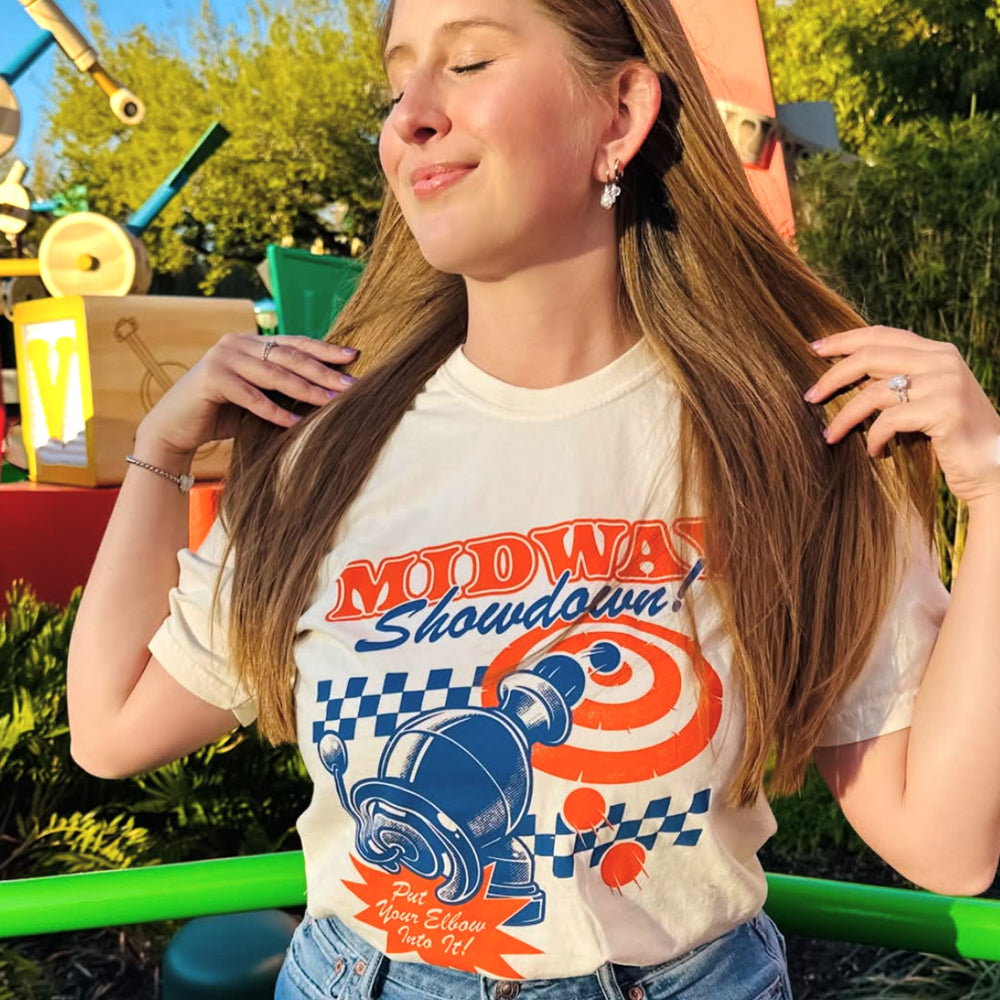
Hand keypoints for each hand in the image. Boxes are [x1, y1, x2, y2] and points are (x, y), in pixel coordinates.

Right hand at [136, 333, 357, 461]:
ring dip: (305, 390)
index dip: (325, 349)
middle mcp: (237, 343)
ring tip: (331, 403)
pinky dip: (273, 411)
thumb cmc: (221, 413)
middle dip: (323, 371)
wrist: (175, 428)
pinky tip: (293, 423)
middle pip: (290, 356)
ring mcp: (222, 358)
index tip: (353, 356)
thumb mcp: (258, 395)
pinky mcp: (211, 379)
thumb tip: (329, 392)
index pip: (295, 343)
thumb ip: (282, 387)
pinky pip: (250, 396)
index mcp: (251, 342)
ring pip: (274, 374)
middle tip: (351, 385)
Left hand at [804, 326, 999, 504]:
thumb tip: (846, 372)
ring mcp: (946, 384)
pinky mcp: (944, 411)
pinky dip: (873, 439)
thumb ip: (899, 379)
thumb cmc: (950, 438)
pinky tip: (873, 453)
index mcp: (938, 352)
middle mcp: (943, 360)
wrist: (994, 468)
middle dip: (833, 376)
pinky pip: (888, 421)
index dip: (845, 339)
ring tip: (830, 435)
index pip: (882, 334)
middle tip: (809, 396)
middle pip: (870, 357)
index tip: (814, 349)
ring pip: (873, 393)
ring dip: (844, 417)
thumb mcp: (925, 399)